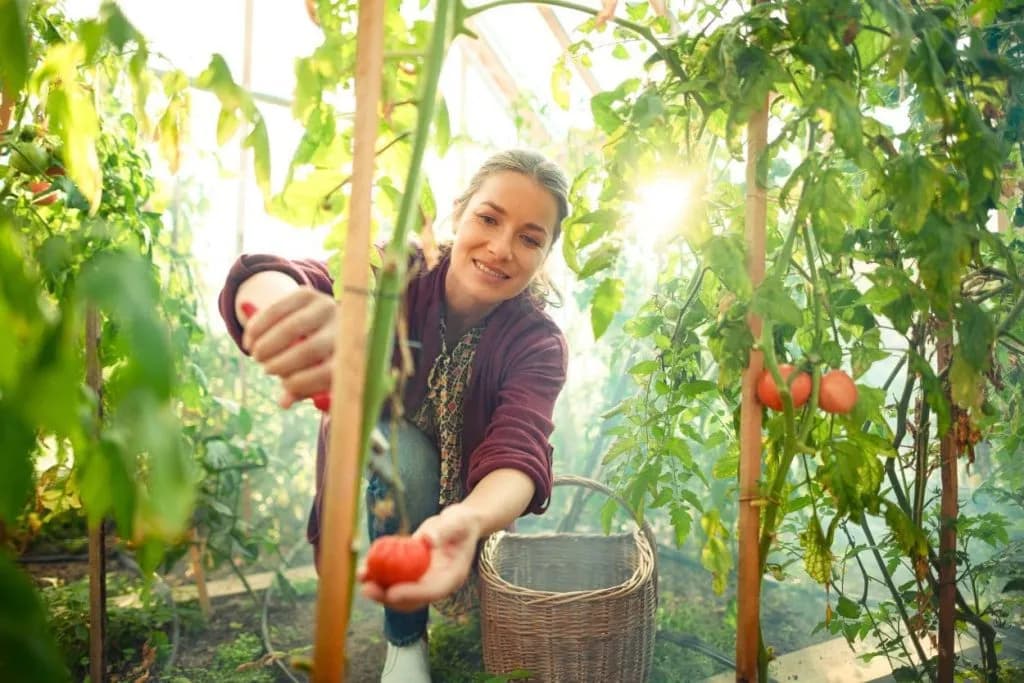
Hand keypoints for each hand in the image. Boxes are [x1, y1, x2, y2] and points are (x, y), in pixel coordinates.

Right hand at [241, 287, 336, 407]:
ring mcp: (327, 306)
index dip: (305, 383)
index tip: (285, 387)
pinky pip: (277, 309)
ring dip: (267, 345)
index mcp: (350, 353)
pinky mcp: (308, 292)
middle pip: (311, 349)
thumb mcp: (314, 372)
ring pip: (292, 327)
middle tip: (266, 370)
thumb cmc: (317, 356)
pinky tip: (249, 338)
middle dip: (282, 363)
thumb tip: (284, 403)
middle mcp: (343, 327)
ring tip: (256, 355)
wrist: (320, 318)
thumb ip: (302, 389)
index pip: (331, 372)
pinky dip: (258, 326)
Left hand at [358, 504, 481, 612]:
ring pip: (400, 594)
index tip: (391, 592)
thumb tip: (427, 540)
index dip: (411, 594)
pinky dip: (379, 577)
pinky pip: (395, 580)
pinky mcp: (414, 574)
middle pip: (412, 600)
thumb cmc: (461, 521)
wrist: (460, 524)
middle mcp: (437, 584)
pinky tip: (363, 570)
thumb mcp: (457, 521)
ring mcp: (425, 581)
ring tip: (361, 578)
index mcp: (452, 576)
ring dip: (379, 590)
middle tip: (367, 589)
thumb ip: (444, 530)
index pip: (432, 591)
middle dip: (388, 598)